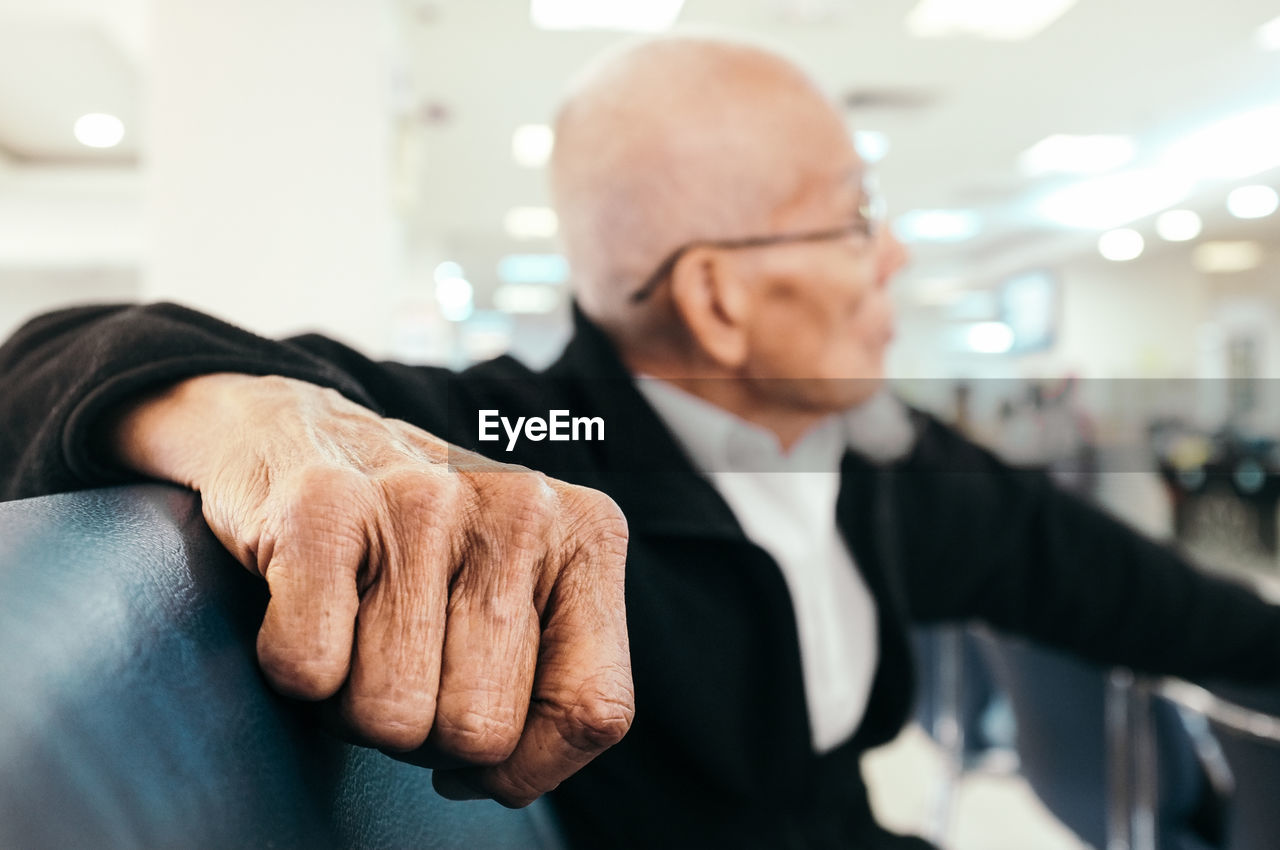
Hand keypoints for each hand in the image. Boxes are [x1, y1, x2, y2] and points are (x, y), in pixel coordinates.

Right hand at [109, 373, 633, 805]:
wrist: (296, 431)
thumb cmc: (421, 545)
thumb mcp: (521, 593)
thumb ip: (551, 678)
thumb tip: (506, 775)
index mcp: (587, 535)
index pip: (594, 713)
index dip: (526, 766)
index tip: (475, 740)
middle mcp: (520, 507)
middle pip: (480, 730)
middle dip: (426, 729)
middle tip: (401, 657)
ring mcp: (421, 500)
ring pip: (392, 716)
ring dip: (355, 702)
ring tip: (356, 627)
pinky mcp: (322, 504)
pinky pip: (312, 671)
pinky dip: (296, 668)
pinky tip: (309, 606)